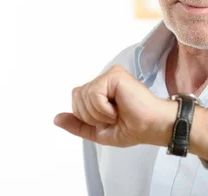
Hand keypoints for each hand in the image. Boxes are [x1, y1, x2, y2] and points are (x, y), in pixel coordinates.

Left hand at [54, 65, 174, 146]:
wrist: (151, 127)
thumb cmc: (134, 128)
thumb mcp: (99, 132)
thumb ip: (78, 125)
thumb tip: (56, 118)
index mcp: (101, 90)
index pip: (76, 98)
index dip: (86, 116)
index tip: (109, 120)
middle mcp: (104, 80)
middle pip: (76, 96)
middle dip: (91, 115)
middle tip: (113, 117)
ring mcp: (110, 76)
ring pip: (84, 95)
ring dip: (99, 113)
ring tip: (117, 113)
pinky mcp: (115, 75)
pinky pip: (94, 93)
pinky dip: (103, 108)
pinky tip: (118, 108)